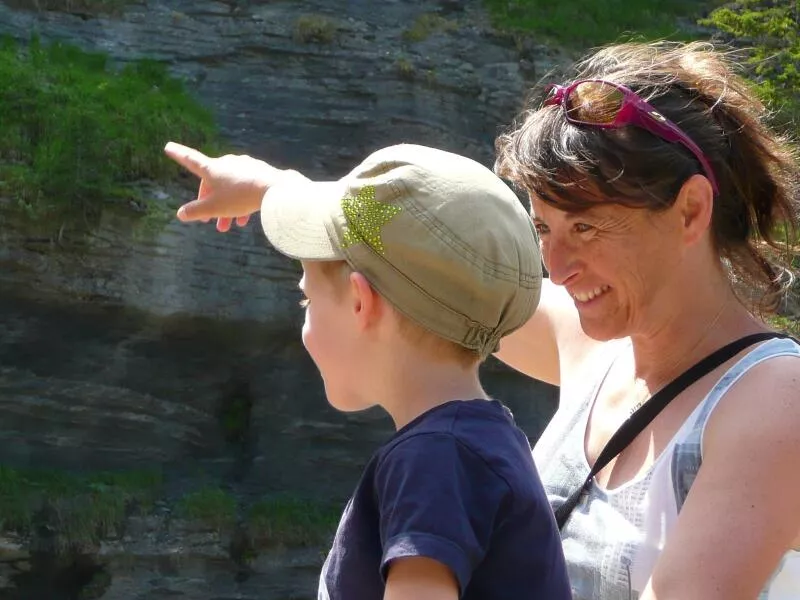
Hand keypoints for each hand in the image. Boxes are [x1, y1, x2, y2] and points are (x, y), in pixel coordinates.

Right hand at [164, 141, 283, 231]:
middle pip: (212, 183)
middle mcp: (226, 163)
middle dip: (210, 203)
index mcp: (211, 168)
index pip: (190, 160)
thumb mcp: (214, 208)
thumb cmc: (240, 197)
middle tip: (209, 222)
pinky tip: (245, 219)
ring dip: (227, 207)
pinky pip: (245, 187)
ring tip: (229, 227)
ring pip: (230, 188)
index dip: (178, 154)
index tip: (168, 146)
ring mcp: (243, 166)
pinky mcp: (258, 172)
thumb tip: (180, 214)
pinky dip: (241, 202)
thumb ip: (196, 211)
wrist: (275, 190)